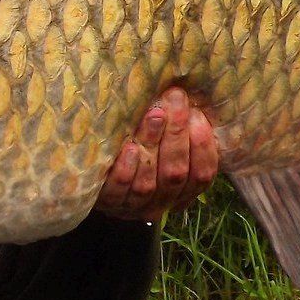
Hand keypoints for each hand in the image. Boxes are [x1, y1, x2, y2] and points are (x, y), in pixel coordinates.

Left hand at [93, 86, 218, 222]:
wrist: (96, 179)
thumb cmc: (139, 152)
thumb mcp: (163, 144)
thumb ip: (179, 129)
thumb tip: (186, 93)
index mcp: (182, 189)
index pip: (202, 174)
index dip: (203, 146)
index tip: (197, 114)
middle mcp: (162, 201)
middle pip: (176, 174)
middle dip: (178, 134)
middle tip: (176, 99)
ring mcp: (134, 205)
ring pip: (148, 182)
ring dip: (153, 144)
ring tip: (154, 115)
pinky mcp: (108, 203)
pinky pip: (119, 190)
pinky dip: (127, 169)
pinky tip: (129, 147)